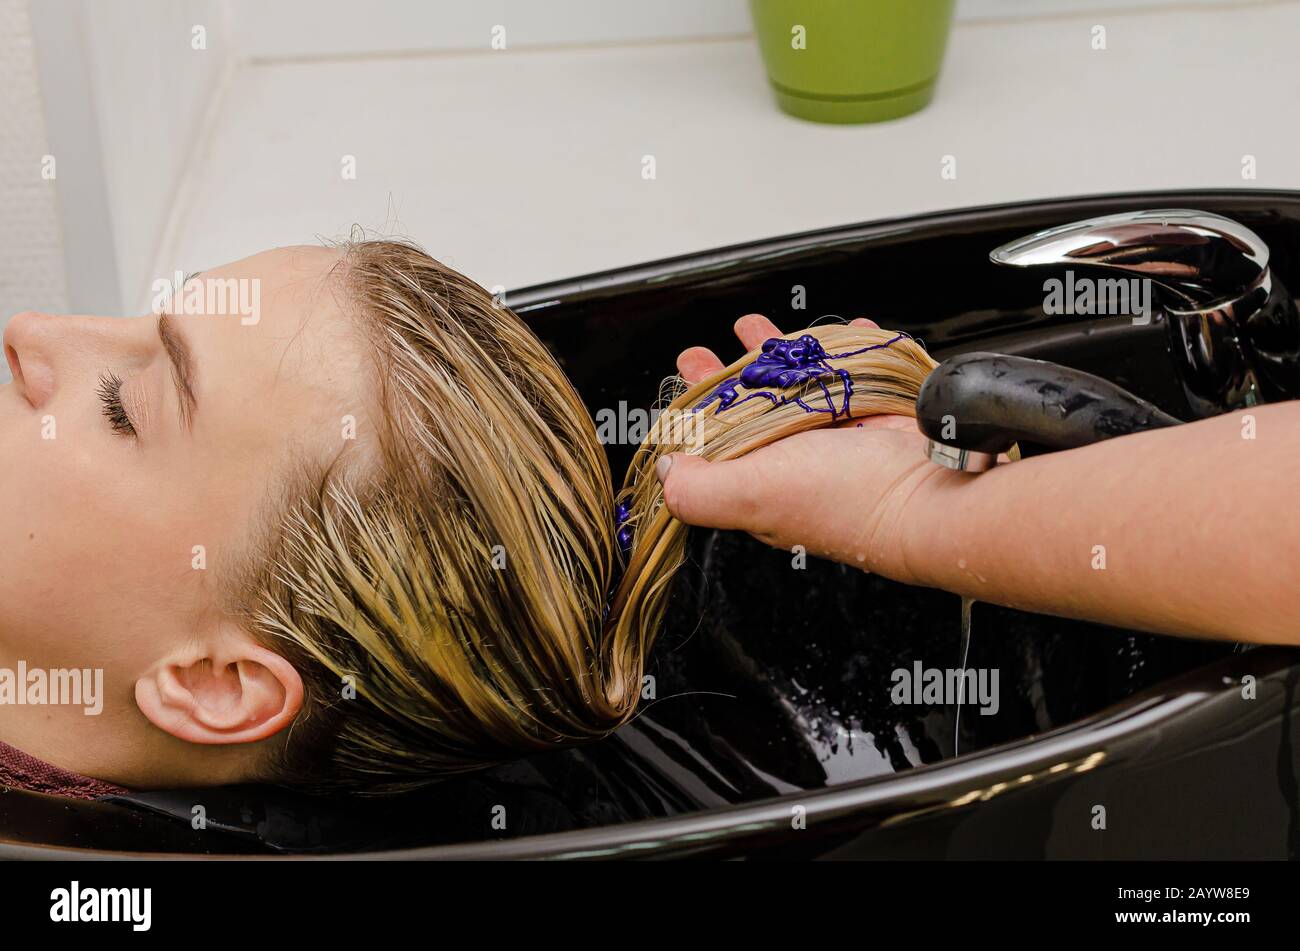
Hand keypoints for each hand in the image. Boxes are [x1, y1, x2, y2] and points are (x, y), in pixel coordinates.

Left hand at [659, 314, 950, 582]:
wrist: (934, 492)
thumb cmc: (845, 499)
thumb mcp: (751, 494)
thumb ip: (699, 488)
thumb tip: (667, 470)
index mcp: (765, 480)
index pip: (720, 438)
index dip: (699, 406)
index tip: (687, 370)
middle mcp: (801, 458)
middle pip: (756, 406)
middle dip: (733, 372)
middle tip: (711, 347)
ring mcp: (843, 432)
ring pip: (803, 383)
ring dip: (782, 353)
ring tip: (760, 328)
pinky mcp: (881, 411)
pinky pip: (860, 369)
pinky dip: (852, 346)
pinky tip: (847, 330)